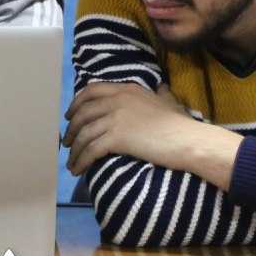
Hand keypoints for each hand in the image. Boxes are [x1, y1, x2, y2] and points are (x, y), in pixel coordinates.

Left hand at [63, 82, 242, 188]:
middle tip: (67, 142)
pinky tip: (78, 169)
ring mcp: (116, 117)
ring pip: (84, 133)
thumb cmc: (182, 124)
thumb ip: (161, 93)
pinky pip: (91, 149)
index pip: (91, 91)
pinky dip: (81, 160)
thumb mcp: (169, 102)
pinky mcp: (116, 137)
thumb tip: (162, 86)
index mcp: (126, 89)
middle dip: (71, 129)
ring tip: (71, 161)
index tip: (69, 116)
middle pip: (83, 113)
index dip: (76, 104)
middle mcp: (117, 100)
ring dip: (74, 149)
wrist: (188, 140)